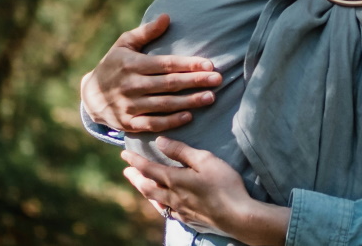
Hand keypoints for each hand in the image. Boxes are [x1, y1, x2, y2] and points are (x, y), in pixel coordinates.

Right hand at [80, 14, 221, 131]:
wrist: (90, 96)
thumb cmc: (113, 64)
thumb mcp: (124, 44)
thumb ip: (146, 32)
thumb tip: (167, 17)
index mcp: (132, 64)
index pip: (166, 64)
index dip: (188, 64)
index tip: (209, 64)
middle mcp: (131, 85)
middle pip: (169, 84)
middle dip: (195, 81)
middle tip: (218, 80)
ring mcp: (130, 106)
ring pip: (164, 105)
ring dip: (189, 102)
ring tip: (210, 97)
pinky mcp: (128, 123)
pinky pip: (153, 124)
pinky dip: (171, 121)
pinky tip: (188, 116)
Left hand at [122, 139, 289, 245]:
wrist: (237, 216)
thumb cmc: (224, 184)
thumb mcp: (205, 160)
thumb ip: (181, 151)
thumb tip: (160, 142)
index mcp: (175, 180)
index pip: (149, 168)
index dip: (135, 160)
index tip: (124, 154)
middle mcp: (173, 197)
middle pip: (147, 186)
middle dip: (135, 177)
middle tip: (126, 171)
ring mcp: (180, 210)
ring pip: (155, 200)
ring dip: (144, 191)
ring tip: (139, 185)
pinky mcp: (189, 219)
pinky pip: (167, 211)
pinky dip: (159, 204)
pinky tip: (163, 204)